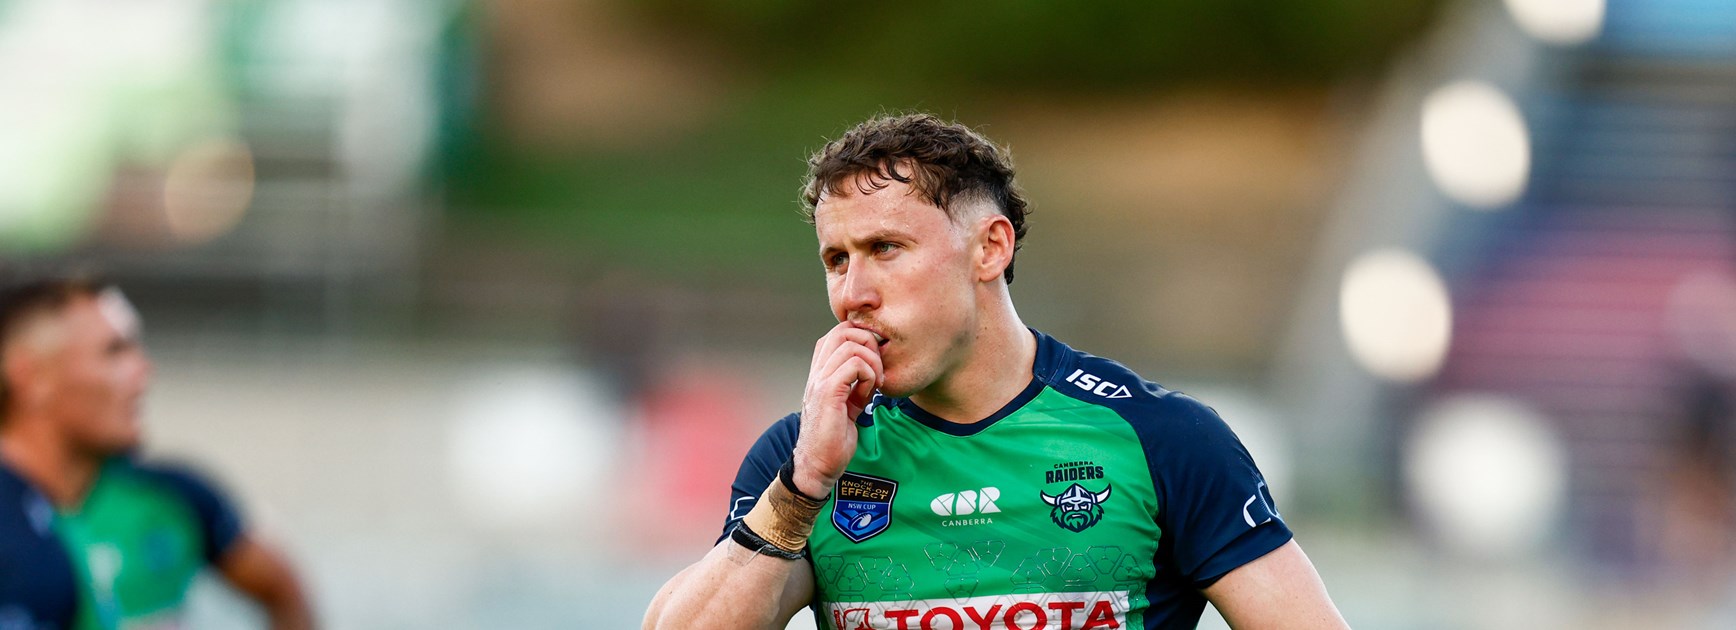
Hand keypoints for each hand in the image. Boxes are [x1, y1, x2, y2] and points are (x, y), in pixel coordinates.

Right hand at [790, 321, 882, 497]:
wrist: (817, 465)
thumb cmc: (832, 439)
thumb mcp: (847, 404)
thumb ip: (855, 385)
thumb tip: (873, 370)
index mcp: (820, 372)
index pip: (838, 333)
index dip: (861, 338)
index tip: (875, 361)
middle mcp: (817, 372)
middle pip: (843, 330)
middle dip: (869, 343)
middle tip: (879, 368)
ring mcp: (820, 381)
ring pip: (850, 345)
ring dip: (872, 361)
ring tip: (876, 382)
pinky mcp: (827, 393)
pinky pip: (853, 366)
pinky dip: (868, 375)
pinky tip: (870, 392)